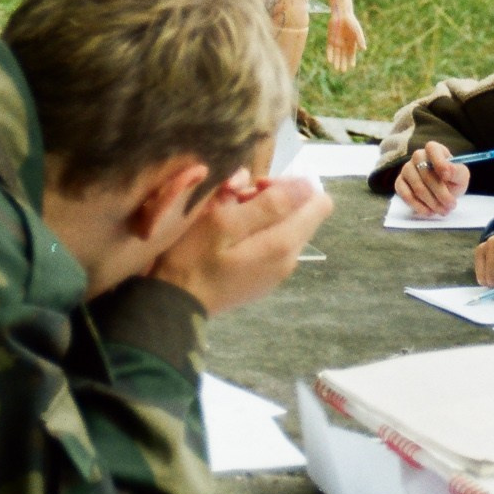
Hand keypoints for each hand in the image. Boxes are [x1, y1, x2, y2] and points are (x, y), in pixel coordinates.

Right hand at [150, 175, 333, 316]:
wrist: (173, 307)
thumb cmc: (194, 260)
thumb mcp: (225, 222)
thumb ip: (269, 204)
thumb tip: (307, 186)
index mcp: (284, 243)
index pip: (319, 203)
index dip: (293, 186)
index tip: (259, 186)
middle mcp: (290, 259)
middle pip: (301, 214)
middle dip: (274, 199)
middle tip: (237, 198)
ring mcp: (277, 272)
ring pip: (284, 228)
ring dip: (261, 215)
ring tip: (227, 215)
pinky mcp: (263, 279)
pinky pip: (271, 246)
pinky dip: (255, 233)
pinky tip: (228, 237)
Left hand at [328, 13, 365, 71]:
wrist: (341, 14)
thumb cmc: (351, 22)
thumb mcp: (357, 31)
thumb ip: (360, 40)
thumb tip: (363, 49)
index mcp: (352, 42)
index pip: (352, 53)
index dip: (352, 60)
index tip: (351, 66)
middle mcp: (344, 43)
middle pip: (343, 55)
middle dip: (343, 63)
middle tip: (342, 70)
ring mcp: (337, 42)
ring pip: (336, 54)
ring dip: (336, 61)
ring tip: (336, 68)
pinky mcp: (330, 39)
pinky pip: (329, 48)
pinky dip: (330, 54)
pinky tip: (330, 60)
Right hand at [394, 140, 465, 215]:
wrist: (444, 192)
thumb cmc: (452, 180)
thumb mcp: (461, 176)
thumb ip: (457, 171)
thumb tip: (448, 171)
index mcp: (434, 150)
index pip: (432, 148)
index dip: (439, 162)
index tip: (447, 176)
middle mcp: (418, 157)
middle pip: (426, 173)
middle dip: (441, 192)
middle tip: (451, 205)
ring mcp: (406, 169)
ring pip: (417, 187)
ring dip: (432, 202)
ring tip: (444, 211)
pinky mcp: (400, 183)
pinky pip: (406, 195)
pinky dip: (419, 206)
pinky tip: (429, 212)